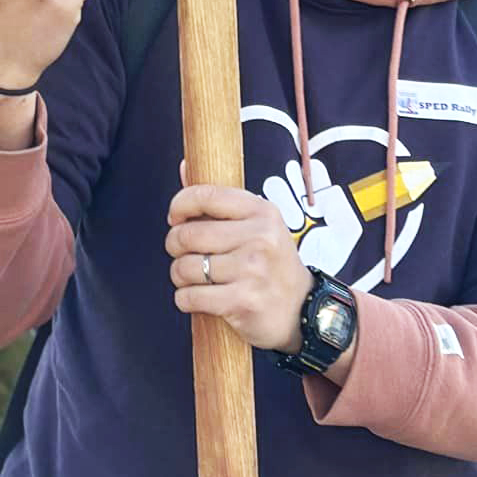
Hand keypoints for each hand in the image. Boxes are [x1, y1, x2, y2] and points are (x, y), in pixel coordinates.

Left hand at [166, 184, 313, 352]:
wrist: (302, 310)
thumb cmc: (271, 264)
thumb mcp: (257, 226)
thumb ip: (219, 201)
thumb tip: (184, 165)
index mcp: (262, 211)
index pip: (205, 195)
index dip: (179, 205)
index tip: (175, 218)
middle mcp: (260, 237)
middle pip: (188, 234)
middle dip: (174, 245)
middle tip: (182, 254)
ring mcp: (253, 270)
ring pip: (184, 267)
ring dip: (179, 275)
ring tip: (191, 278)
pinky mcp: (243, 301)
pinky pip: (190, 296)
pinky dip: (184, 299)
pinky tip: (195, 298)